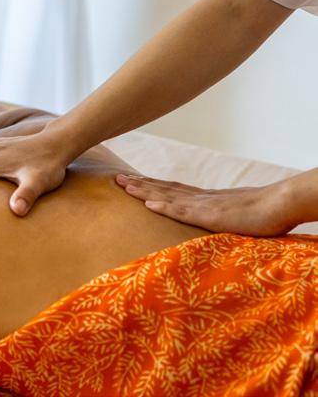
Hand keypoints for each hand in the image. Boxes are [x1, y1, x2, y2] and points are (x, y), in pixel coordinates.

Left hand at [115, 174, 299, 235]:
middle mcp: (200, 198)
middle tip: (116, 178)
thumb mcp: (234, 215)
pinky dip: (165, 207)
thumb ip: (220, 216)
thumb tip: (213, 220)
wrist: (282, 204)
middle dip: (139, 184)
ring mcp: (205, 205)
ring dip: (144, 191)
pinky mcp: (212, 215)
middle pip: (164, 188)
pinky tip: (148, 205)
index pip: (172, 189)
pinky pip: (184, 211)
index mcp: (205, 198)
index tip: (132, 180)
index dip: (151, 185)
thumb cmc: (264, 212)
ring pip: (168, 196)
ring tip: (123, 185)